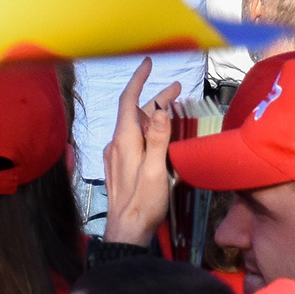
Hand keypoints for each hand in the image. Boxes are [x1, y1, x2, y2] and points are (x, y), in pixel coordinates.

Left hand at [102, 57, 181, 245]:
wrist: (126, 230)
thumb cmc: (143, 202)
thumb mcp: (155, 169)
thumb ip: (157, 139)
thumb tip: (158, 109)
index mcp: (124, 140)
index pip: (128, 100)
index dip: (138, 80)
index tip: (148, 64)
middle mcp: (117, 143)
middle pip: (134, 112)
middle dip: (154, 98)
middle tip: (178, 90)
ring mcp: (117, 155)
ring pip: (135, 126)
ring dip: (152, 114)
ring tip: (173, 108)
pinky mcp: (120, 165)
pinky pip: (134, 139)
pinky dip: (147, 129)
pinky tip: (159, 134)